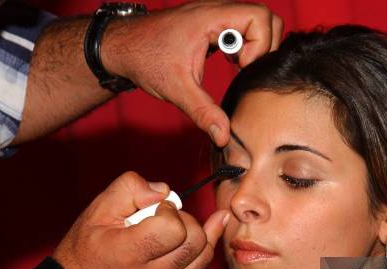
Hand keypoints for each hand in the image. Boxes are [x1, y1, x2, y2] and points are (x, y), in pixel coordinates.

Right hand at [53, 171, 229, 268]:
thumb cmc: (83, 254)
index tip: (155, 210)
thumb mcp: (95, 212)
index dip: (169, 211)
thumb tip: (163, 190)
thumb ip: (129, 189)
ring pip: (203, 255)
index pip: (173, 228)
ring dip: (197, 233)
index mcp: (129, 253)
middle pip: (195, 241)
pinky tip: (212, 227)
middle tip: (164, 219)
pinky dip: (203, 247)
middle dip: (185, 220)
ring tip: (178, 226)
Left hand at [101, 0, 283, 145]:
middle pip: (264, 16)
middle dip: (264, 45)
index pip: (258, 17)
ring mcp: (215, 15)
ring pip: (256, 20)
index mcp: (210, 17)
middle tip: (245, 68)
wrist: (121, 47)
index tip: (240, 67)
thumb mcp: (177, 89)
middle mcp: (216, 10)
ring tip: (238, 65)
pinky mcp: (213, 23)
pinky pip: (242, 26)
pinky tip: (231, 62)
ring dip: (256, 44)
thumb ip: (204, 113)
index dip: (259, 45)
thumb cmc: (144, 58)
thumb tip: (224, 137)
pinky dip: (245, 44)